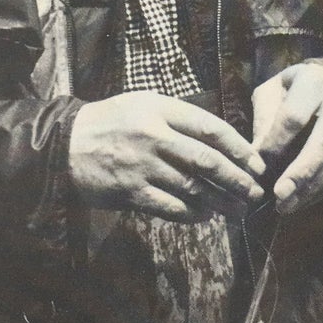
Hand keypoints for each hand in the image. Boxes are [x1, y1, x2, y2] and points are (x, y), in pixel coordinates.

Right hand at [67, 93, 267, 222]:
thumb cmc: (111, 123)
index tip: (258, 164)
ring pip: (193, 188)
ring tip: (237, 209)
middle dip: (238, 179)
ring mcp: (142, 165)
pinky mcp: (131, 191)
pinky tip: (205, 217)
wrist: (65, 144)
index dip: (240, 149)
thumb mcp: (144, 105)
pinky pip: (170, 207)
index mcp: (161, 109)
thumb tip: (221, 142)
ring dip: (220, 202)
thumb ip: (179, 119)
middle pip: (207, 161)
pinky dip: (192, 215)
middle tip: (255, 192)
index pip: (212, 128)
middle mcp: (154, 135)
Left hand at [251, 64, 322, 218]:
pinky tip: (304, 201)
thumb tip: (256, 160)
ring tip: (287, 206)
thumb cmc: (292, 90)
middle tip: (279, 195)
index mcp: (313, 83)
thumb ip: (264, 121)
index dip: (276, 145)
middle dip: (301, 173)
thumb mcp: (271, 93)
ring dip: (312, 188)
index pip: (294, 118)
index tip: (257, 167)